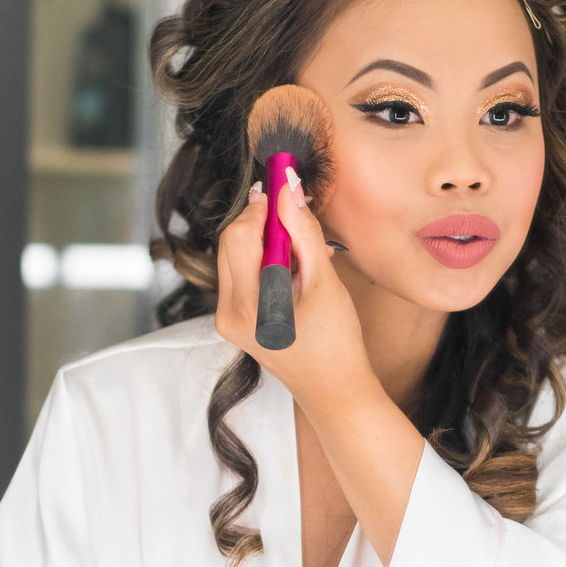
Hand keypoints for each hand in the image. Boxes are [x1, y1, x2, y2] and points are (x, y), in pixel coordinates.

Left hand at [214, 167, 371, 407]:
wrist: (335, 391)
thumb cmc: (337, 345)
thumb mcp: (325, 284)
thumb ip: (304, 234)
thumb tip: (290, 190)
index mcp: (248, 306)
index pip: (242, 235)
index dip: (263, 204)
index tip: (283, 175)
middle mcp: (228, 312)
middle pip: (232, 242)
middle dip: (262, 218)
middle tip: (293, 201)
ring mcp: (228, 317)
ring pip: (236, 255)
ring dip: (264, 238)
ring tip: (299, 241)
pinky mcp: (235, 319)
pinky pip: (242, 273)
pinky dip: (263, 258)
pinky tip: (291, 264)